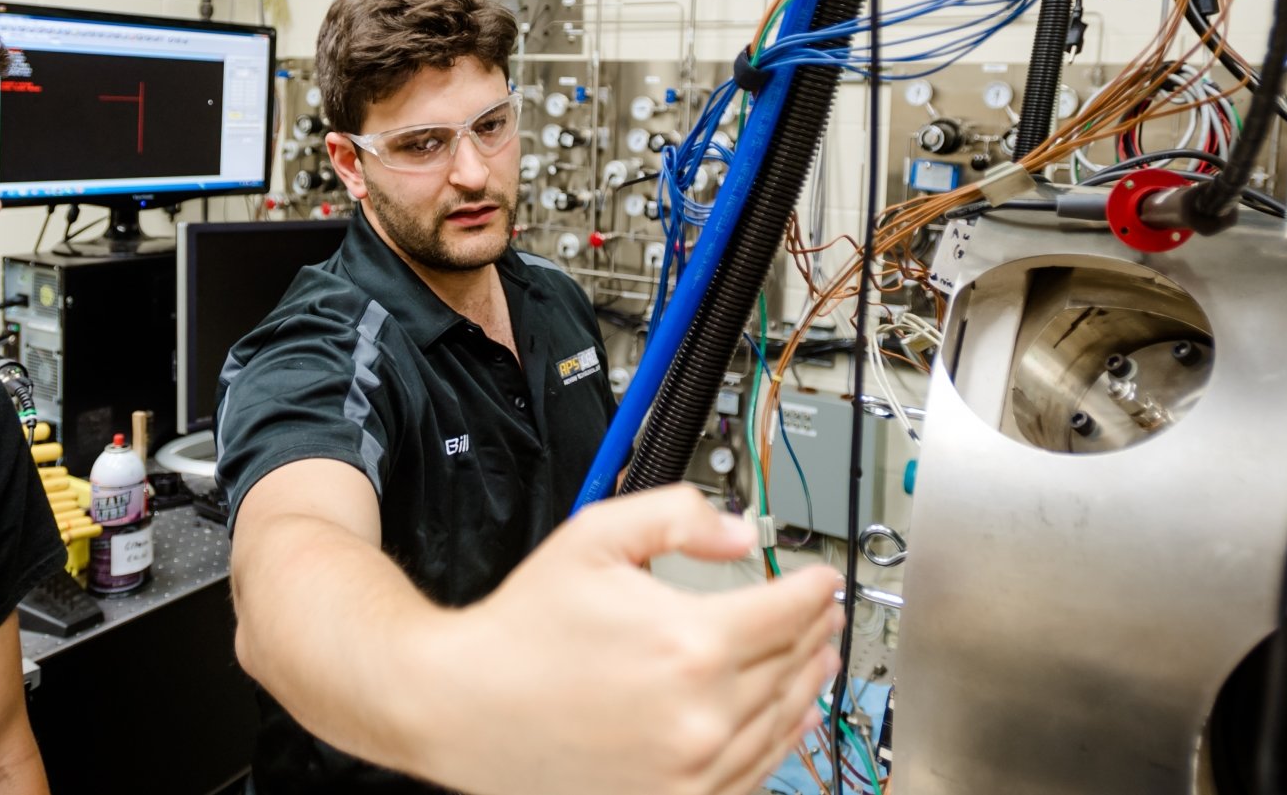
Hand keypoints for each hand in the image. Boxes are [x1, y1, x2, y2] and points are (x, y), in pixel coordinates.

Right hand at [405, 486, 844, 794]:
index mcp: (690, 642)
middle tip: (822, 613)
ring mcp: (694, 767)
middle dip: (815, 630)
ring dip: (809, 683)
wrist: (464, 706)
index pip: (789, 611)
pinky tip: (786, 719)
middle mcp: (702, 712)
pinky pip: (755, 771)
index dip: (815, 588)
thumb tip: (741, 532)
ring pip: (784, 720)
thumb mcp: (594, 538)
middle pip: (794, 663)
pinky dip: (781, 741)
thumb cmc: (522, 630)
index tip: (822, 579)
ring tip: (817, 658)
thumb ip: (677, 517)